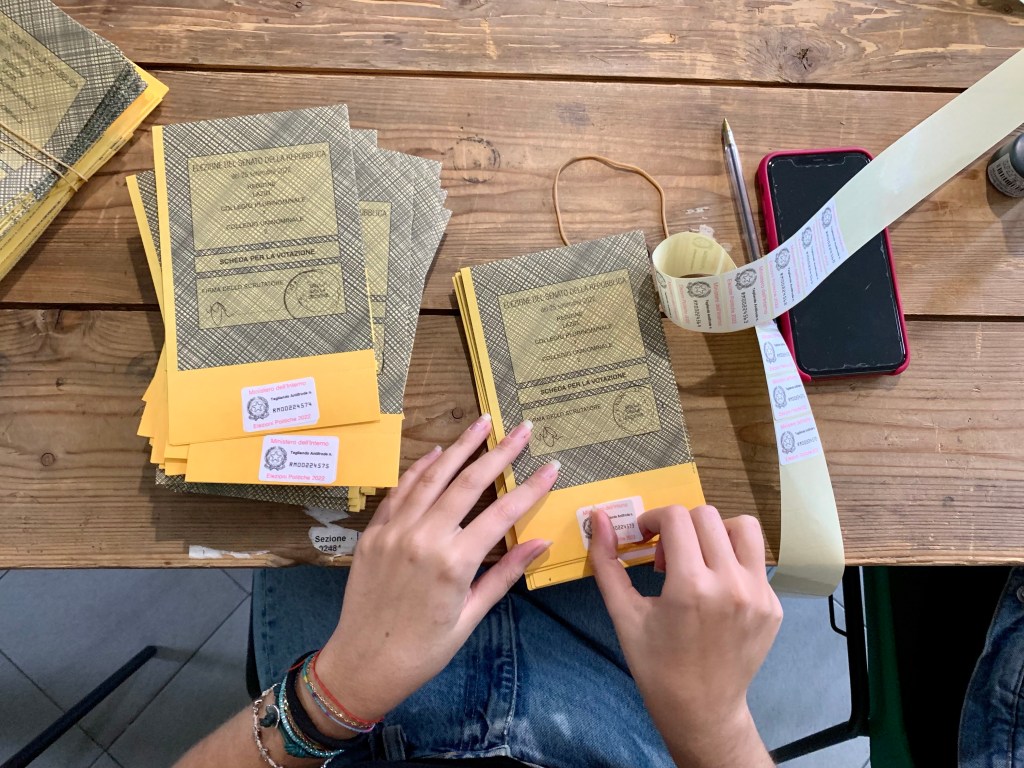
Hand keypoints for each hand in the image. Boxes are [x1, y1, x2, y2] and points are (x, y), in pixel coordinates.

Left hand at [314, 415, 556, 726]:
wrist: (362, 663)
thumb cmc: (424, 649)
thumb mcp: (470, 616)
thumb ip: (503, 574)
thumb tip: (539, 543)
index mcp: (453, 563)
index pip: (502, 513)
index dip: (530, 488)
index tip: (551, 466)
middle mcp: (423, 538)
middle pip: (469, 482)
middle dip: (499, 452)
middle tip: (523, 429)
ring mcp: (395, 531)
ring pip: (432, 477)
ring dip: (460, 447)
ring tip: (482, 423)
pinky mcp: (374, 532)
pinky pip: (401, 491)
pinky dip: (420, 468)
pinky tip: (438, 451)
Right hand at [589, 505, 780, 767]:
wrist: (701, 710)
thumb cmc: (656, 665)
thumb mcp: (624, 614)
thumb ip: (606, 563)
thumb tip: (597, 518)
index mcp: (691, 586)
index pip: (676, 518)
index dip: (653, 519)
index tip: (644, 538)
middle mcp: (731, 584)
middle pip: (706, 516)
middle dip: (680, 527)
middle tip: (666, 557)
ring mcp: (759, 595)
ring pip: (743, 528)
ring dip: (715, 533)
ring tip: (699, 558)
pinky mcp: (772, 606)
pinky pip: (755, 562)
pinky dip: (732, 562)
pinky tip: (715, 590)